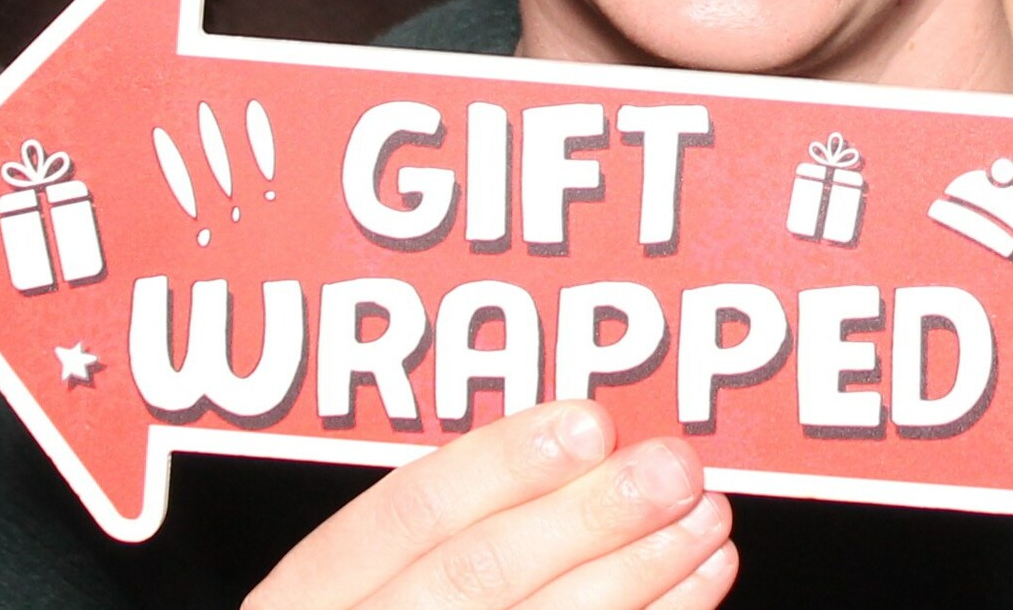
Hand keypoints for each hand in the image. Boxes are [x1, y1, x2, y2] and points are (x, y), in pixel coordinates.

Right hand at [244, 398, 735, 609]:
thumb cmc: (387, 606)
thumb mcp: (367, 578)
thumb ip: (449, 519)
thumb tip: (580, 436)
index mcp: (306, 598)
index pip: (401, 515)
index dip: (498, 465)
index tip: (591, 422)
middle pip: (474, 578)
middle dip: (587, 518)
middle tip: (674, 469)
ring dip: (636, 574)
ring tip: (706, 519)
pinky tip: (695, 584)